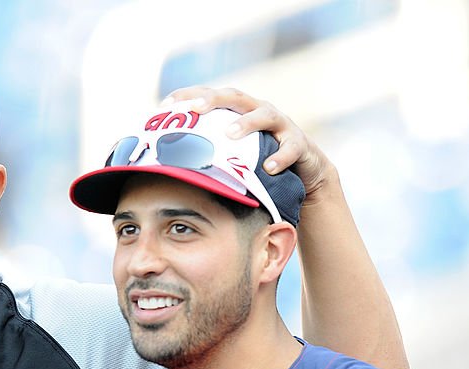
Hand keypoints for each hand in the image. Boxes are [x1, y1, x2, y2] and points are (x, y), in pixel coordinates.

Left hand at [162, 86, 336, 204]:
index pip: (210, 95)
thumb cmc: (259, 163)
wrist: (304, 172)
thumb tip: (168, 168)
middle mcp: (259, 110)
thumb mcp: (233, 156)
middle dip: (213, 99)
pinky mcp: (299, 143)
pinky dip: (281, 157)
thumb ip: (208, 155)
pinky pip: (291, 147)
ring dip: (247, 123)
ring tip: (230, 134)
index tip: (164, 105)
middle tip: (195, 109)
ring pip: (265, 115)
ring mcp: (281, 124)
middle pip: (234, 97)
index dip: (188, 96)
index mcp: (239, 111)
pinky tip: (269, 168)